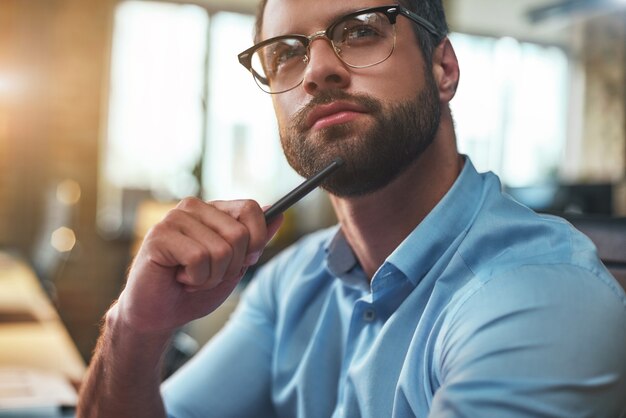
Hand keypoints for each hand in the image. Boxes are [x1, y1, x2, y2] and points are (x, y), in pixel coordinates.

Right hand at [114, 198, 282, 334]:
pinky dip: (195, 279)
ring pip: (221, 250)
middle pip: (240, 234)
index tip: (241, 262)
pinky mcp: (159, 235)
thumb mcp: (235, 266)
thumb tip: (279, 213)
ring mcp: (174, 219)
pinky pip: (199, 259)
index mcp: (213, 210)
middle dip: (230, 267)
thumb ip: (255, 240)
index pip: (251, 208)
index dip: (255, 241)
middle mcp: (194, 208)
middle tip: (206, 274)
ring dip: (210, 276)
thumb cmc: (195, 289)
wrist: (160, 315)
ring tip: (190, 277)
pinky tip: (178, 278)